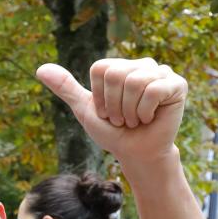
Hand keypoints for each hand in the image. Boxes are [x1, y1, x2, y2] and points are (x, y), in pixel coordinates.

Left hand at [36, 57, 187, 165]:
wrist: (136, 154)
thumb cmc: (113, 132)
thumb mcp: (85, 109)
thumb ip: (65, 88)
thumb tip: (40, 68)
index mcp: (120, 66)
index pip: (100, 68)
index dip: (99, 97)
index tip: (107, 112)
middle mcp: (142, 64)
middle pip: (116, 74)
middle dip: (113, 105)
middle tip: (123, 119)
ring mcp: (162, 72)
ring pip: (134, 82)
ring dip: (129, 111)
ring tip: (136, 120)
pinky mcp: (177, 84)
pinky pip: (153, 90)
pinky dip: (145, 111)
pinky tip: (150, 119)